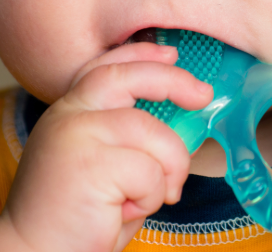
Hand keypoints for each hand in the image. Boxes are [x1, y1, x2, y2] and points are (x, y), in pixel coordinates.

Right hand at [0, 42, 212, 251]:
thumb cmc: (75, 218)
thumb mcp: (102, 165)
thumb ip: (128, 139)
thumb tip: (182, 121)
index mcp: (69, 112)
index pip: (106, 67)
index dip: (140, 55)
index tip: (171, 54)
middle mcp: (69, 115)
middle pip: (130, 78)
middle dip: (174, 81)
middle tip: (202, 95)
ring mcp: (77, 136)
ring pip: (154, 133)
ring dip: (166, 170)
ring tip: (145, 199)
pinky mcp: (90, 164)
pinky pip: (150, 172)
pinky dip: (150, 197)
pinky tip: (123, 213)